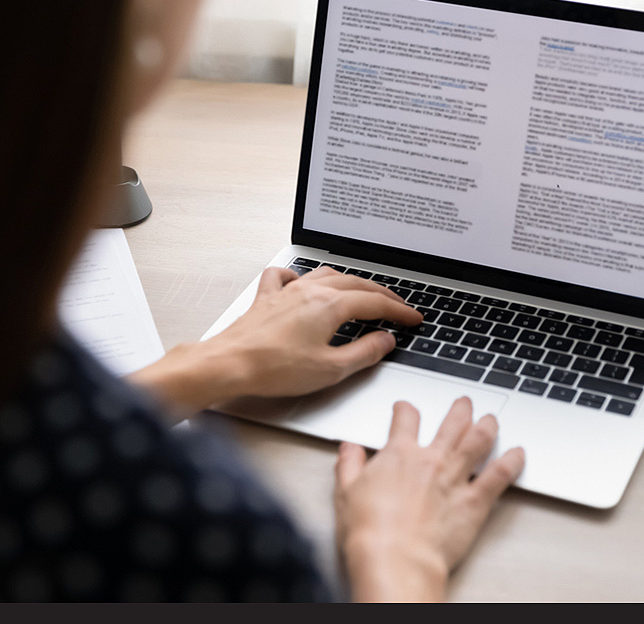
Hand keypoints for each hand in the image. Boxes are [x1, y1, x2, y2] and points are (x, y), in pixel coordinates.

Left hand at [128, 266, 421, 411]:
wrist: (230, 363)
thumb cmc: (274, 368)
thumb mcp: (331, 369)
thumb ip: (364, 353)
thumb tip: (385, 340)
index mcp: (330, 305)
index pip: (375, 303)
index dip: (399, 311)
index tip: (413, 319)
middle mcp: (310, 291)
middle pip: (356, 284)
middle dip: (382, 294)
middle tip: (398, 306)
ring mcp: (287, 291)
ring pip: (327, 274)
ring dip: (350, 282)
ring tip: (362, 292)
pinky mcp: (267, 299)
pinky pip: (287, 276)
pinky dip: (301, 276)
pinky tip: (303, 283)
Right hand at [334, 398, 524, 601]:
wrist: (395, 558)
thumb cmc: (370, 532)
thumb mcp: (345, 493)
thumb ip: (349, 466)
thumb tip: (349, 448)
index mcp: (399, 455)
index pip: (405, 419)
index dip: (405, 409)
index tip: (405, 408)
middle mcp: (431, 460)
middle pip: (452, 423)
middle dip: (460, 409)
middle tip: (465, 403)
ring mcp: (455, 479)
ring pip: (479, 440)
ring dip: (487, 425)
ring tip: (491, 419)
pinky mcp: (475, 502)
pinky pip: (500, 475)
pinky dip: (513, 461)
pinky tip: (519, 454)